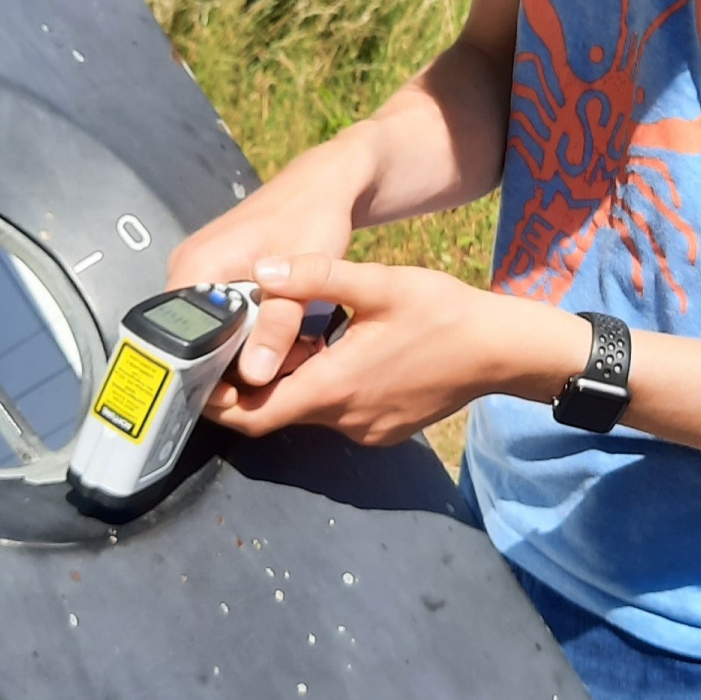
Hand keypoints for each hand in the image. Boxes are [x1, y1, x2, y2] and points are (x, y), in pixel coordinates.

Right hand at [167, 131, 377, 388]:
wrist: (322, 186)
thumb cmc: (312, 220)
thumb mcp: (300, 278)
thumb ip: (276, 326)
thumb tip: (253, 375)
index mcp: (195, 268)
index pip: (177, 337)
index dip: (203, 373)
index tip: (238, 395)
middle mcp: (187, 269)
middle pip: (194, 338)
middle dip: (233, 363)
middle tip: (278, 369)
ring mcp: (200, 271)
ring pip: (213, 330)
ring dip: (247, 348)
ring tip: (289, 348)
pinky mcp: (217, 274)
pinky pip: (224, 315)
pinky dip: (251, 330)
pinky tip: (281, 331)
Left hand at [203, 254, 589, 445]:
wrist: (502, 351)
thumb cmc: (445, 313)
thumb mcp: (380, 283)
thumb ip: (316, 276)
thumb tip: (263, 270)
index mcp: (335, 386)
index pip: (254, 413)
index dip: (218, 402)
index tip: (198, 379)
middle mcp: (345, 419)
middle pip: (276, 412)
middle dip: (252, 385)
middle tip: (233, 349)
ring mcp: (366, 430)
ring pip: (309, 411)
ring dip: (292, 383)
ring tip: (289, 339)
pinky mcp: (384, 429)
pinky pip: (339, 413)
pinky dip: (325, 388)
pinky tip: (338, 351)